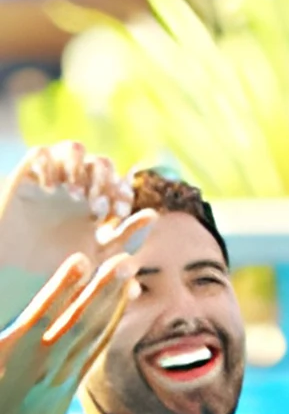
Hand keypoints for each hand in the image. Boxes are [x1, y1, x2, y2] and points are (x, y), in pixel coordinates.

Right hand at [0, 145, 152, 289]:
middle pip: (102, 162)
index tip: (119, 213)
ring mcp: (52, 177)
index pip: (119, 180)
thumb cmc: (53, 262)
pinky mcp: (26, 176)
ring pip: (75, 149)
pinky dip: (48, 165)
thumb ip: (122, 241)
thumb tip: (150, 229)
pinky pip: (40, 152)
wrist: (13, 264)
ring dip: (80, 168)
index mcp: (95, 199)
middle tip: (96, 208)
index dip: (123, 191)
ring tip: (75, 195)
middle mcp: (76, 184)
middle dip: (104, 181)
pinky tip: (50, 189)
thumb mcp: (94, 255)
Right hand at [0, 251, 140, 413]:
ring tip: (131, 271)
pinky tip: (125, 298)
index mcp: (9, 355)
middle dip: (102, 290)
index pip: (40, 315)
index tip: (82, 259)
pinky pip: (96, 349)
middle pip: (76, 322)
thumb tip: (24, 318)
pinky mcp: (70, 385)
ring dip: (113, 301)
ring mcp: (58, 378)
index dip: (61, 287)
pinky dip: (111, 322)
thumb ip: (5, 334)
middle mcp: (38, 366)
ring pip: (91, 335)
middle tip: (125, 260)